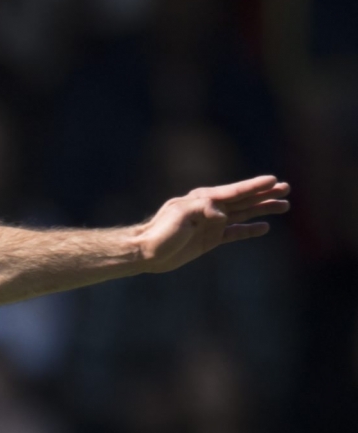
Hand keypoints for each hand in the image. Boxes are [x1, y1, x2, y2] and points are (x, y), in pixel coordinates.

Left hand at [135, 175, 290, 272]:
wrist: (146, 252)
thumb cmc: (160, 232)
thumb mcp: (180, 215)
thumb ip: (204, 209)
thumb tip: (223, 216)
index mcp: (203, 199)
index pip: (234, 191)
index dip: (254, 186)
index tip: (274, 180)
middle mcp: (210, 209)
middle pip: (243, 199)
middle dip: (265, 194)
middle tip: (287, 188)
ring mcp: (212, 224)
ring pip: (243, 214)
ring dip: (263, 209)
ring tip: (284, 205)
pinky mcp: (210, 239)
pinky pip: (234, 233)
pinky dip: (249, 230)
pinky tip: (264, 227)